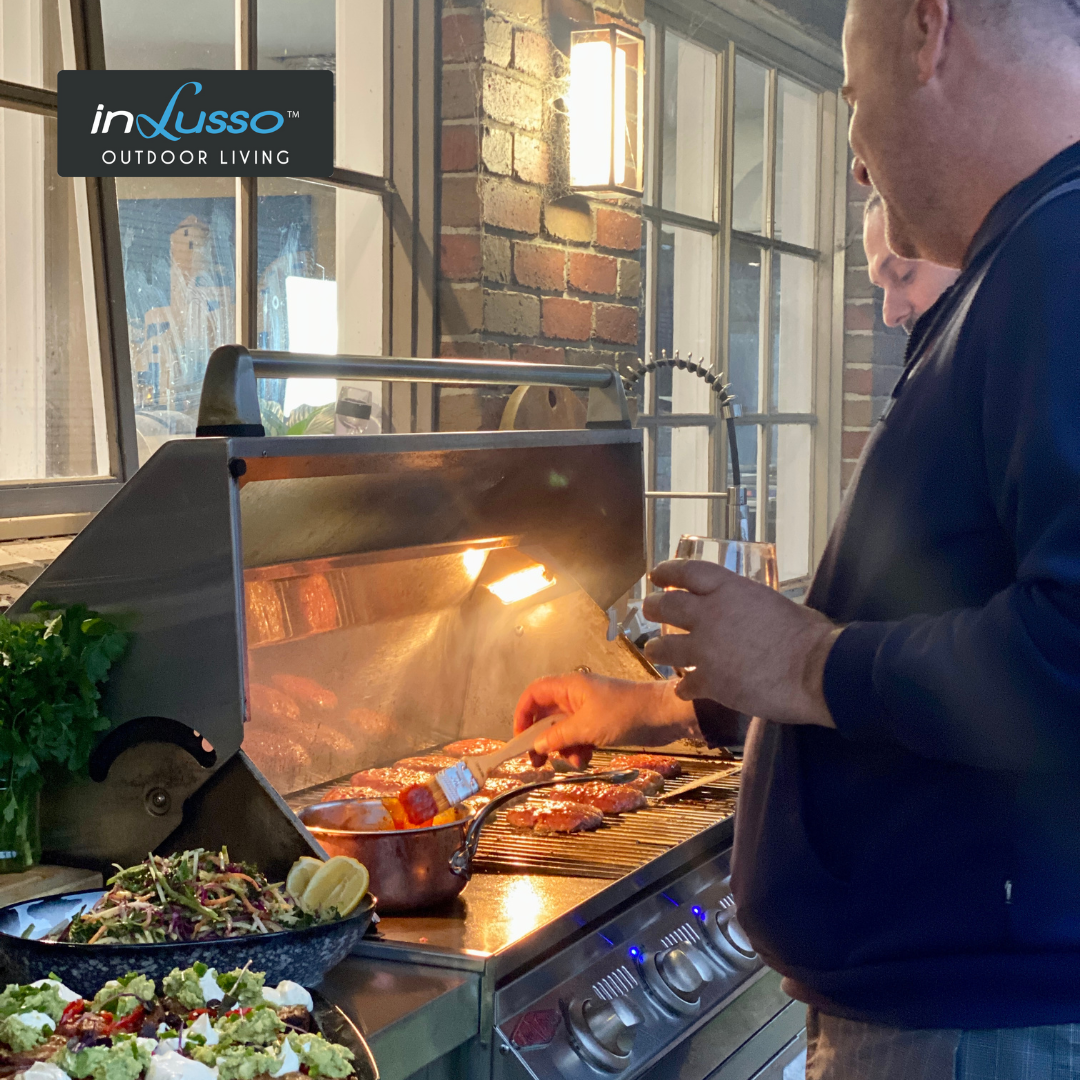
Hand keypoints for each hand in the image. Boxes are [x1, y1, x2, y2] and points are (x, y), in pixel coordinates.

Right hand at [513, 673, 698, 769]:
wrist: (664, 715)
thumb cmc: (625, 713)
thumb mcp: (588, 726)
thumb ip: (559, 736)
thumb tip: (536, 746)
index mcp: (569, 687)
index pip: (534, 694)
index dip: (522, 713)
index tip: (520, 738)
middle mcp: (575, 696)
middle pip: (546, 715)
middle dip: (541, 738)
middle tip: (538, 761)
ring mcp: (588, 710)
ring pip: (562, 730)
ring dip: (563, 747)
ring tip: (573, 760)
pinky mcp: (601, 724)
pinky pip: (579, 737)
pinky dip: (578, 748)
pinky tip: (586, 758)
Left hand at [642, 560, 840, 726]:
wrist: (815, 671)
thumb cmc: (809, 634)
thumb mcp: (774, 603)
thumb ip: (750, 604)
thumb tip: (750, 612)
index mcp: (729, 590)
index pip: (687, 572)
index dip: (667, 571)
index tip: (656, 574)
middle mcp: (710, 615)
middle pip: (666, 606)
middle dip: (653, 607)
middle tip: (648, 609)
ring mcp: (705, 650)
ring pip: (663, 647)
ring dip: (656, 649)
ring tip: (654, 651)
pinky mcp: (710, 682)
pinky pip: (685, 684)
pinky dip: (684, 687)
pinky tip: (685, 690)